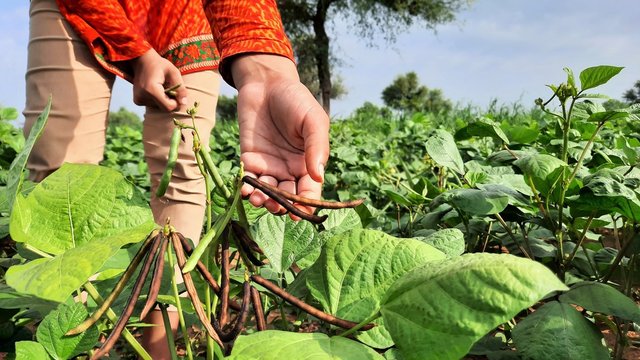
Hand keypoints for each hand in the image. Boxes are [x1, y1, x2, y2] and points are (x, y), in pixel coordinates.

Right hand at [130, 49, 187, 110]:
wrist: (142, 60)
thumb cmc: (160, 65)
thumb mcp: (173, 72)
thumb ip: (180, 88)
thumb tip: (184, 103)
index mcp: (151, 89)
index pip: (168, 107)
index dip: (176, 103)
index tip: (176, 93)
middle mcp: (142, 96)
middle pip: (164, 108)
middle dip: (170, 101)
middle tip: (169, 87)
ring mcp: (138, 99)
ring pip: (159, 107)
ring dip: (164, 99)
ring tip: (161, 86)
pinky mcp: (137, 101)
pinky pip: (153, 105)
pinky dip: (157, 99)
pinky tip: (155, 89)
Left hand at [231, 54, 329, 217]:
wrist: (266, 83)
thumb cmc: (295, 100)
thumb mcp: (313, 120)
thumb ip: (317, 148)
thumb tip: (318, 177)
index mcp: (309, 163)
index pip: (310, 190)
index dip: (306, 204)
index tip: (300, 213)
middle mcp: (290, 170)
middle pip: (288, 197)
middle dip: (282, 205)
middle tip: (276, 207)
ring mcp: (269, 166)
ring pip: (268, 193)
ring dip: (264, 200)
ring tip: (260, 200)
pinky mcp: (249, 159)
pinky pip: (249, 180)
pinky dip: (247, 189)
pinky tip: (246, 190)